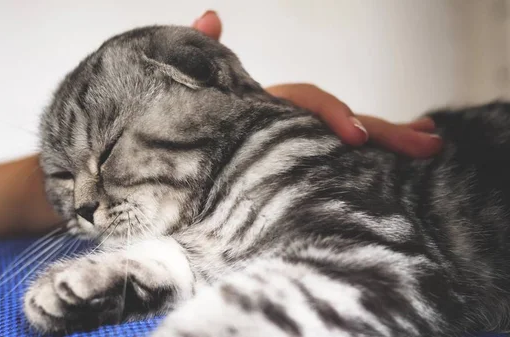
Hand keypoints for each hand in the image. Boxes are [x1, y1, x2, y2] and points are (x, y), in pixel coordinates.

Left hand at [192, 11, 441, 158]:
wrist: (187, 151)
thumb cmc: (199, 115)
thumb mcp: (200, 89)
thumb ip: (205, 56)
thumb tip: (210, 16)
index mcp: (270, 104)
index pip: (309, 101)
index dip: (333, 114)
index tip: (355, 136)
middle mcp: (291, 120)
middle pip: (344, 119)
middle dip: (385, 131)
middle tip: (426, 141)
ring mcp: (300, 140)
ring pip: (350, 138)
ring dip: (390, 141)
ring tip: (430, 146)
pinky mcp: (304, 163)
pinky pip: (339, 164)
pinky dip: (372, 164)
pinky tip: (402, 168)